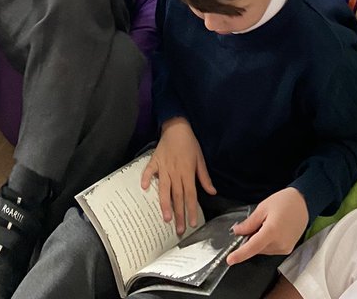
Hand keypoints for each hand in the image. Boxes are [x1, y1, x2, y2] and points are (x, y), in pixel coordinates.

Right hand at [141, 119, 215, 235]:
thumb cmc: (190, 144)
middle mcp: (175, 172)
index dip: (191, 209)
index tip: (192, 223)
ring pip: (164, 188)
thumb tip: (212, 192)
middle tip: (179, 230)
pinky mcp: (155, 160)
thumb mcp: (200, 159)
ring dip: (164, 203)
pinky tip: (144, 188)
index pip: (190, 195)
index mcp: (187, 172)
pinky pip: (149, 170)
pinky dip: (147, 178)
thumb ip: (204, 177)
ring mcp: (164, 167)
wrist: (177, 126)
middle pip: (177, 196)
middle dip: (179, 214)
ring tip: (166, 218)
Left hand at [227, 187, 309, 264]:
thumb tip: (237, 232)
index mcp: (272, 231)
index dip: (240, 254)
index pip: (253, 247)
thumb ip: (249, 222)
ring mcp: (285, 248)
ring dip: (258, 241)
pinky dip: (266, 242)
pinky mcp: (288, 249)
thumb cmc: (283, 202)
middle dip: (250, 240)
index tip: (229, 260)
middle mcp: (279, 244)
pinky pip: (271, 249)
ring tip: (266, 223)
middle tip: (254, 224)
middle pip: (257, 248)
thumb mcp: (263, 207)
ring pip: (263, 250)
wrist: (304, 203)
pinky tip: (271, 229)